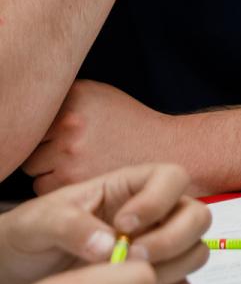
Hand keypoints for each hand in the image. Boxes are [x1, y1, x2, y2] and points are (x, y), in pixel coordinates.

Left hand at [0, 162, 209, 283]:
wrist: (13, 275)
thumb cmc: (27, 238)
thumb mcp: (38, 222)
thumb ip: (72, 226)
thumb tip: (109, 246)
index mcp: (130, 189)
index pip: (173, 177)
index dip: (159, 199)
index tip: (124, 224)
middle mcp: (154, 217)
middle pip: (198, 217)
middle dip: (172, 239)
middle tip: (133, 256)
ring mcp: (159, 251)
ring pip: (196, 253)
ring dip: (168, 268)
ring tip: (124, 278)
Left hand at [23, 82, 184, 198]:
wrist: (169, 150)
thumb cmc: (131, 126)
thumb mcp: (100, 96)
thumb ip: (64, 99)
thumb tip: (29, 107)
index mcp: (75, 96)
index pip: (34, 117)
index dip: (47, 129)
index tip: (64, 134)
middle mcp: (69, 122)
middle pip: (30, 143)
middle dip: (45, 150)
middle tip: (75, 152)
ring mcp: (69, 152)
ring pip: (34, 169)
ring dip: (50, 172)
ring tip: (80, 166)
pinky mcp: (73, 179)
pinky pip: (45, 188)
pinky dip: (59, 188)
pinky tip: (82, 180)